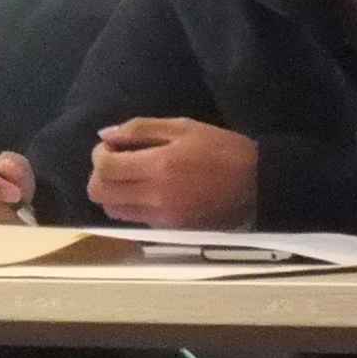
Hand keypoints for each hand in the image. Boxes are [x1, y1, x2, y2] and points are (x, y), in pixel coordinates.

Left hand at [87, 118, 259, 230]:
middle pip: (100, 194)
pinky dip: (131, 205)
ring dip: (112, 193)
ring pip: (113, 211)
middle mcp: (155, 196)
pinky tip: (148, 190)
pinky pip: (135, 219)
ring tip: (130, 177)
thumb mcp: (184, 127)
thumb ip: (141, 129)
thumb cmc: (223, 149)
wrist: (257, 185)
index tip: (111, 146)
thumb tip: (106, 135)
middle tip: (117, 162)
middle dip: (100, 175)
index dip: (99, 155)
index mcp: (159, 166)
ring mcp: (161, 218)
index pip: (105, 169)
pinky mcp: (169, 230)